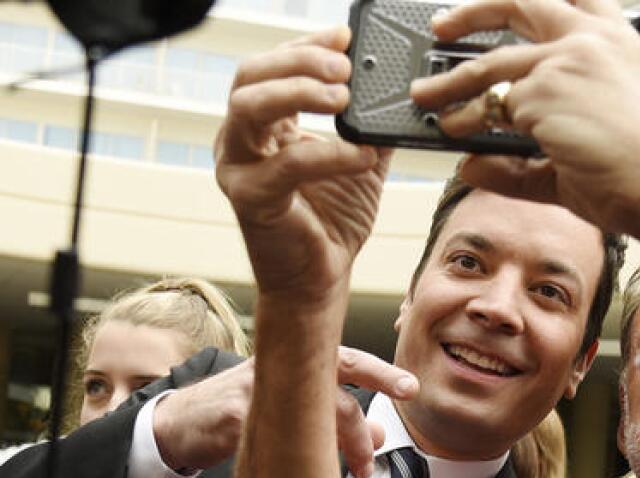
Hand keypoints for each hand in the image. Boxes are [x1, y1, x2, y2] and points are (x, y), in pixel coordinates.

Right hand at [153, 348, 417, 477]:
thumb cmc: (238, 412)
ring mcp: (257, 385)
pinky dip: (302, 455)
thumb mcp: (289, 411)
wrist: (177, 423)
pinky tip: (315, 472)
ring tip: (363, 469)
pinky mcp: (233, 411)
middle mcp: (281, 366)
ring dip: (346, 438)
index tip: (410, 387)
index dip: (380, 372)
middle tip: (407, 395)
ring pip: (316, 404)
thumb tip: (380, 434)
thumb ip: (335, 419)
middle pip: (339, 367)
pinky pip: (276, 431)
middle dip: (378, 379)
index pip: (347, 360)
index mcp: (295, 363)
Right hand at [215, 26, 391, 306]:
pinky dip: (328, 154)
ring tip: (344, 99)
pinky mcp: (249, 200)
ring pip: (249, 108)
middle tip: (345, 66)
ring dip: (299, 92)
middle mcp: (239, 139)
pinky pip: (286, 165)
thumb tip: (401, 91)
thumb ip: (370, 123)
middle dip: (300, 61)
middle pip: (250, 75)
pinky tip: (361, 156)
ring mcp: (237, 168)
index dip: (306, 44)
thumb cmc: (333, 218)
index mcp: (263, 124)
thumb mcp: (360, 158)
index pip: (272, 66)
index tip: (345, 35)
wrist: (320, 278)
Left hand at [409, 0, 639, 242]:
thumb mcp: (584, 148)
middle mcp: (592, 38)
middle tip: (442, 27)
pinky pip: (492, 106)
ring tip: (427, 96)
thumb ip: (525, 156)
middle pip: (521, 3)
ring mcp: (566, 60)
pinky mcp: (544, 90)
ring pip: (491, 66)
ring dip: (451, 83)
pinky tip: (455, 131)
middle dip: (473, 13)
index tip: (506, 0)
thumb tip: (472, 164)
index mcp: (617, 41)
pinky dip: (468, 120)